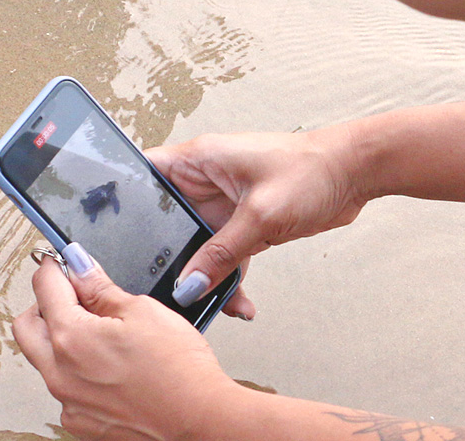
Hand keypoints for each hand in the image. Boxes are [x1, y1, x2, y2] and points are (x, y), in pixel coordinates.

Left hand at [12, 246, 238, 440]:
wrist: (200, 422)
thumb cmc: (178, 371)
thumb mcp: (141, 310)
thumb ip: (100, 287)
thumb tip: (78, 267)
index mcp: (70, 338)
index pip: (43, 287)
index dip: (55, 267)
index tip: (64, 263)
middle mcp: (59, 374)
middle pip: (27, 326)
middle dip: (45, 304)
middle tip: (75, 296)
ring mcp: (68, 403)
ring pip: (45, 360)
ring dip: (61, 340)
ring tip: (102, 335)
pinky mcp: (81, 423)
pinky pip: (65, 388)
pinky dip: (79, 372)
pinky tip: (111, 367)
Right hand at [145, 127, 366, 315]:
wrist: (354, 173)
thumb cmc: (310, 170)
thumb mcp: (260, 215)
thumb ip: (221, 254)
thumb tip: (187, 286)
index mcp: (199, 159)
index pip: (144, 174)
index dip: (123, 199)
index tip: (110, 236)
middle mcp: (205, 179)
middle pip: (166, 220)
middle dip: (164, 254)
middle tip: (159, 286)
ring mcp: (223, 203)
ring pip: (195, 244)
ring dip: (202, 274)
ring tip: (208, 304)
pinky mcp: (244, 222)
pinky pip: (224, 255)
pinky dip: (229, 278)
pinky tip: (241, 305)